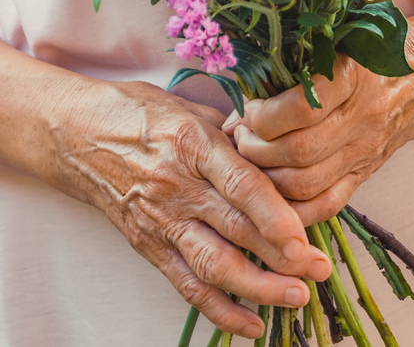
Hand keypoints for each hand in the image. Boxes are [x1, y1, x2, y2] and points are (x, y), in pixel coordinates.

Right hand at [47, 79, 331, 338]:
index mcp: (194, 144)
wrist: (76, 134)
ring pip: (214, 265)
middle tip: (318, 269)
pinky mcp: (148, 245)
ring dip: (258, 288)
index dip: (273, 215)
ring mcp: (161, 220)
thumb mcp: (192, 108)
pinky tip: (253, 324)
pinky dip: (220, 310)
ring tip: (296, 297)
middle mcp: (178, 186)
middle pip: (235, 230)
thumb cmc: (142, 113)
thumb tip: (282, 149)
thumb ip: (236, 133)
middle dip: (281, 256)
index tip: (304, 238)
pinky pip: (186, 285)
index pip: (240, 184)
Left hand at [222, 50, 413, 225]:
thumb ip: (286, 73)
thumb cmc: (372, 49)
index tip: (249, 110)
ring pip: (306, 184)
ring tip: (252, 161)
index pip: (301, 108)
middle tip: (241, 139)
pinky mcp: (367, 172)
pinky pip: (326, 206)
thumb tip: (234, 115)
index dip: (263, 116)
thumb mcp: (335, 44)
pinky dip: (292, 210)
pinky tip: (272, 195)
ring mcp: (367, 149)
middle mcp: (364, 116)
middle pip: (299, 152)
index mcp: (353, 75)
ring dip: (267, 180)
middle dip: (256, 151)